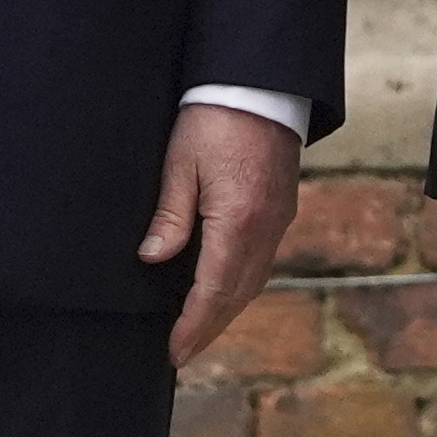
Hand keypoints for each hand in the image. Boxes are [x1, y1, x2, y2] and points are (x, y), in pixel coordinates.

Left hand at [139, 102, 300, 366]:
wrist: (261, 83)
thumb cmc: (214, 117)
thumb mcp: (181, 163)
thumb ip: (170, 215)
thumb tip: (153, 259)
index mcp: (238, 221)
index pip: (213, 290)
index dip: (193, 325)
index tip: (174, 351)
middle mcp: (266, 229)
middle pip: (237, 295)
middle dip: (209, 328)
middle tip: (183, 353)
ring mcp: (279, 220)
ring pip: (254, 281)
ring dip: (226, 310)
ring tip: (199, 330)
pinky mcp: (282, 209)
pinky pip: (262, 261)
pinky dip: (241, 285)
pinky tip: (224, 289)